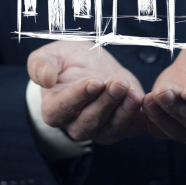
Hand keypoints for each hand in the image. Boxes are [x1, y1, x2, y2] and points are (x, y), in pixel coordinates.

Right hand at [28, 41, 145, 143]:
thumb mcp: (51, 55)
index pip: (63, 108)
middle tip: (119, 84)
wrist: (95, 65)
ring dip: (124, 113)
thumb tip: (45, 80)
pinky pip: (131, 130)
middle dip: (106, 103)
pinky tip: (145, 103)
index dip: (80, 96)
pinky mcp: (121, 127)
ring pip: (111, 130)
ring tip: (134, 94)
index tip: (96, 82)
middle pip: (90, 122)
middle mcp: (75, 125)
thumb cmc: (69, 61)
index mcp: (54, 108)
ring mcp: (99, 129)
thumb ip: (40, 65)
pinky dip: (139, 119)